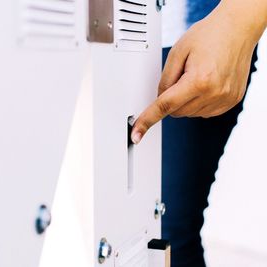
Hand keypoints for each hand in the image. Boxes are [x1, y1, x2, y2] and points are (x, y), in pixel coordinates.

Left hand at [131, 0, 265, 143]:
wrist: (237, 29)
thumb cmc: (209, 35)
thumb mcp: (177, 52)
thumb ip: (165, 79)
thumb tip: (159, 98)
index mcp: (199, 80)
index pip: (165, 106)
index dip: (147, 120)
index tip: (136, 134)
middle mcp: (214, 93)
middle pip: (176, 111)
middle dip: (171, 98)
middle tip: (181, 76)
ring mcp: (224, 99)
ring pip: (189, 113)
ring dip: (185, 100)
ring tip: (197, 75)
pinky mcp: (231, 101)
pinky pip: (204, 112)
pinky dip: (198, 102)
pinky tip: (205, 83)